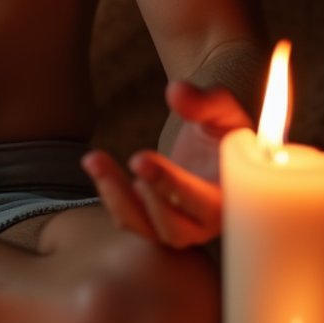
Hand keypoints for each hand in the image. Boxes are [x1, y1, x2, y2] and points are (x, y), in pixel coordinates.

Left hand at [81, 81, 252, 248]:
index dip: (174, 187)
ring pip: (146, 230)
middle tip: (132, 161)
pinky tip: (96, 163)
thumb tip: (176, 92)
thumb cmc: (224, 127)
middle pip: (175, 231)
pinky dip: (110, 194)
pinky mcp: (154, 221)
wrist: (213, 144)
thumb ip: (206, 101)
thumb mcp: (223, 108)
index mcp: (230, 199)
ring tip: (93, 159)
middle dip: (148, 199)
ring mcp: (178, 226)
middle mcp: (205, 223)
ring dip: (117, 198)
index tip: (141, 159)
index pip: (206, 206)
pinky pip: (129, 219)